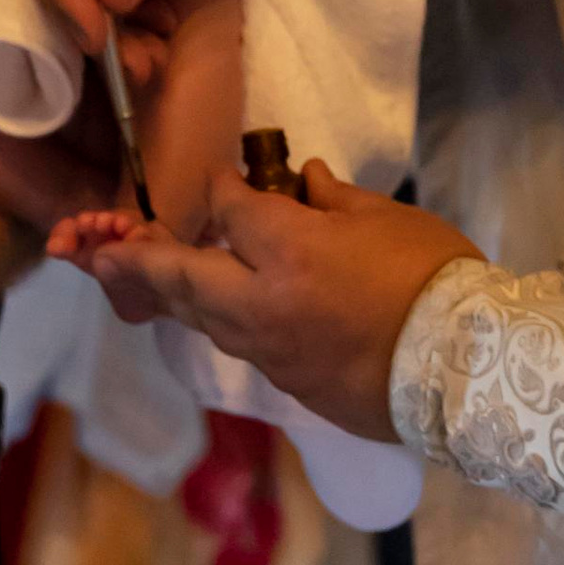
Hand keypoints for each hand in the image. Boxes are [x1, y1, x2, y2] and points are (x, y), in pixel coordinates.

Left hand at [48, 165, 481, 440]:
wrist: (467, 370)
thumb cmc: (435, 281)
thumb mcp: (388, 220)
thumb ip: (334, 199)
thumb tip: (304, 181)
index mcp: (288, 251)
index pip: (231, 209)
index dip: (222, 189)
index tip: (223, 179)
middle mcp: (261, 303)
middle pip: (180, 276)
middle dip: (136, 258)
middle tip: (97, 248)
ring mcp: (270, 351)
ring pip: (202, 318)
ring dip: (170, 295)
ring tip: (139, 279)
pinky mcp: (288, 385)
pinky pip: (242, 346)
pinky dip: (221, 322)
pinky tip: (217, 312)